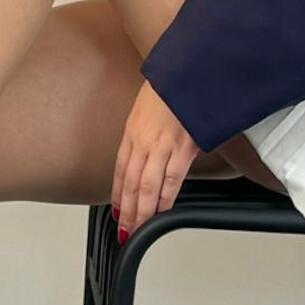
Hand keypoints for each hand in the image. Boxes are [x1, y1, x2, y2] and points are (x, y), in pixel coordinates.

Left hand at [111, 81, 200, 240]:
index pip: (119, 172)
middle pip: (131, 184)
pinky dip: (165, 198)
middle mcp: (144, 142)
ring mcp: (163, 146)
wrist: (188, 73)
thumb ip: (142, 138)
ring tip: (140, 228)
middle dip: (128, 211)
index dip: (117, 196)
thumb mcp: (144, 113)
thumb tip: (142, 161)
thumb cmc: (169, 89)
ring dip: (144, 211)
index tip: (116, 213)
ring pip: (148, 187)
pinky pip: (172, 179)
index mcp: (132, 133)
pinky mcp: (184, 148)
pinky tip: (161, 210)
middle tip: (125, 230)